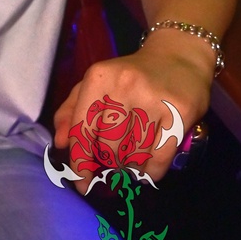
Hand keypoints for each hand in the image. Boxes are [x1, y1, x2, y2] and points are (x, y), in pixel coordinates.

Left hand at [52, 36, 213, 193]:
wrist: (178, 57)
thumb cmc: (129, 75)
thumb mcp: (96, 84)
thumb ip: (72, 111)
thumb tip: (60, 143)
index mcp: (99, 77)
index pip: (83, 129)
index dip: (80, 160)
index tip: (81, 181)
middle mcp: (125, 86)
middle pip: (108, 148)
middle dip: (108, 163)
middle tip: (113, 163)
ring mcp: (154, 100)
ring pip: (133, 157)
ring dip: (129, 167)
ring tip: (131, 160)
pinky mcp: (180, 114)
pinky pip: (159, 160)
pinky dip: (150, 172)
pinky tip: (147, 167)